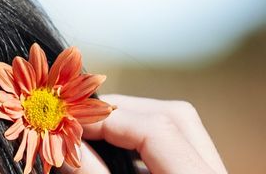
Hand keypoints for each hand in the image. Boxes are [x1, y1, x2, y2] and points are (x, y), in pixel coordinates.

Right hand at [68, 94, 226, 173]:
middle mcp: (215, 172)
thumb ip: (96, 172)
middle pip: (171, 115)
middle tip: (81, 122)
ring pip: (177, 123)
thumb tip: (64, 140)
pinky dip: (144, 139)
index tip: (71, 122)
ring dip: (132, 121)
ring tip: (96, 132)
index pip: (156, 128)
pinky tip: (119, 149)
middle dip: (119, 112)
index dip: (107, 119)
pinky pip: (177, 144)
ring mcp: (213, 172)